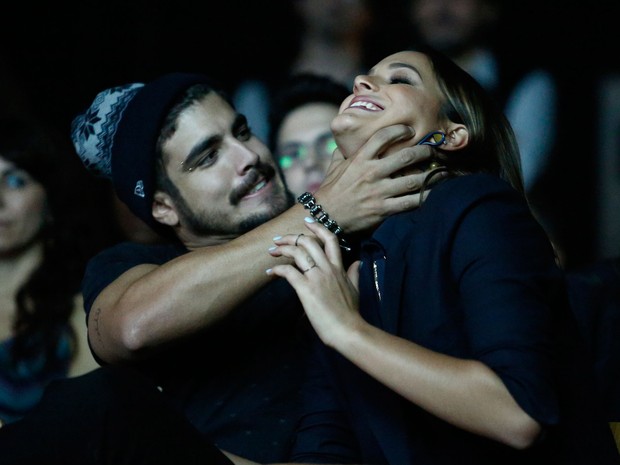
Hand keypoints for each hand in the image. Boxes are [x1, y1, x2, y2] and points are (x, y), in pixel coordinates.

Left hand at [268, 218, 362, 347]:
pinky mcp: (306, 289)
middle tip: (279, 239)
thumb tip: (357, 262)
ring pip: (298, 252)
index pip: (330, 239)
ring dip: (282, 249)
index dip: (317, 227)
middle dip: (291, 237)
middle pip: (309, 242)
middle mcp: (327, 268)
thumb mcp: (355, 289)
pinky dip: (277, 269)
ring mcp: (317, 278)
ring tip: (272, 251)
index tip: (306, 221)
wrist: (347, 330)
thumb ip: (354, 273)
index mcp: (339, 268)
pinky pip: (288, 272)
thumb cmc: (350, 313)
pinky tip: (270, 272)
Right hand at [314, 124, 433, 233]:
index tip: (410, 130)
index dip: (400, 130)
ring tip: (443, 172)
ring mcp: (379, 192)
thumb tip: (347, 141)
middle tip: (433, 152)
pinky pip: (410, 202)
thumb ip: (343, 152)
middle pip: (406, 156)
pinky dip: (425, 197)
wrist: (325, 217)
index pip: (383, 137)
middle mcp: (371, 173)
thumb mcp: (334, 167)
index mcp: (360, 159)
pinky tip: (433, 193)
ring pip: (413, 180)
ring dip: (432, 175)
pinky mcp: (383, 209)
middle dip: (425, 152)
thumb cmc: (331, 191)